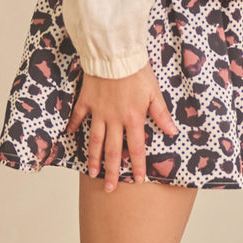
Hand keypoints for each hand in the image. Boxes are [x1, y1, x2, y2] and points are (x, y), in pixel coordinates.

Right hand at [64, 63, 177, 190]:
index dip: (138, 165)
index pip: (137, 148)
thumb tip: (172, 132)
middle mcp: (114, 119)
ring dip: (94, 158)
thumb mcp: (154, 92)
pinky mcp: (86, 100)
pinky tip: (70, 135)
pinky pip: (79, 116)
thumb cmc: (137, 70)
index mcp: (133, 118)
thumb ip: (161, 114)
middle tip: (109, 188)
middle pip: (113, 150)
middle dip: (112, 171)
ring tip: (92, 173)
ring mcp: (98, 111)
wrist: (114, 54)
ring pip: (95, 140)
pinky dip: (74, 126)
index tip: (137, 180)